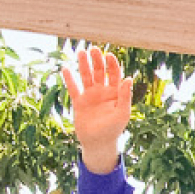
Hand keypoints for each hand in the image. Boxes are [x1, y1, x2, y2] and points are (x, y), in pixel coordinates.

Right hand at [61, 46, 131, 174]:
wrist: (98, 144)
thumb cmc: (113, 130)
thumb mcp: (122, 113)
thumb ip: (124, 96)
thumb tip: (128, 78)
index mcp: (114, 93)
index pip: (114, 73)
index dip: (112, 64)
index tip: (109, 55)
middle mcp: (102, 91)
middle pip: (100, 71)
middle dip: (97, 60)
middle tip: (93, 49)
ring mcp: (90, 96)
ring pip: (86, 76)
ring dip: (84, 64)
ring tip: (81, 52)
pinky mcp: (79, 102)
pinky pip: (73, 88)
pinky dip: (69, 79)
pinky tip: (65, 69)